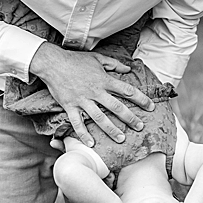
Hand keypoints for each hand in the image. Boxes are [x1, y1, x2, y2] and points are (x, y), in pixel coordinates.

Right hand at [28, 43, 152, 146]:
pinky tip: (91, 143)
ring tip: (121, 139)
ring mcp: (82, 100)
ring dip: (111, 129)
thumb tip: (128, 68)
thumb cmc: (75, 60)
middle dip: (130, 118)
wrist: (52, 63)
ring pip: (99, 118)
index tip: (151, 107)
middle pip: (116, 107)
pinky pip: (77, 122)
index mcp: (104, 80)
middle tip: (140, 127)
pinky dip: (83, 134)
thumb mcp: (98, 58)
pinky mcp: (69, 106)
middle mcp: (95, 92)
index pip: (127, 91)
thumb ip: (114, 64)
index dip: (141, 99)